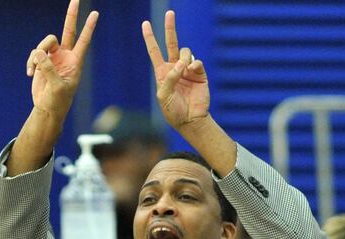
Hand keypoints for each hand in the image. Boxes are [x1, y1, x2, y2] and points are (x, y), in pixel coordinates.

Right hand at [26, 0, 97, 119]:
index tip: (95, 13)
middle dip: (72, 15)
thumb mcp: (56, 87)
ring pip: (45, 42)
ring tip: (33, 69)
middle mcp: (65, 56)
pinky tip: (29, 74)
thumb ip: (49, 69)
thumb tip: (39, 52)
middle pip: (68, 30)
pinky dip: (30, 62)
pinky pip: (34, 53)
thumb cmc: (58, 101)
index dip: (89, 27)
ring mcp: (53, 58)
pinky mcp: (41, 62)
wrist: (47, 108)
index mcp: (75, 62)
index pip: (83, 40)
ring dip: (37, 53)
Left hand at [142, 11, 208, 130]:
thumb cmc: (173, 111)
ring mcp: (187, 69)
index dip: (150, 38)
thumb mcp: (163, 96)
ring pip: (186, 52)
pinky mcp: (199, 73)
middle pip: (171, 43)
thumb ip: (169, 79)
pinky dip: (194, 65)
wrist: (190, 120)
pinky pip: (197, 61)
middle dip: (170, 28)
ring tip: (184, 71)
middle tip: (170, 13)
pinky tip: (192, 71)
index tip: (145, 24)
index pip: (154, 51)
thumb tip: (180, 64)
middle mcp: (174, 68)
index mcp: (162, 72)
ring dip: (183, 58)